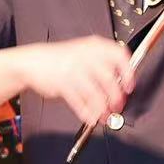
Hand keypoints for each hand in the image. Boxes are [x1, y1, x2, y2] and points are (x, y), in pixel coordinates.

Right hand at [13, 36, 133, 126]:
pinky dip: (86, 113)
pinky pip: (78, 102)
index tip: (129, 87)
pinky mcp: (62, 83)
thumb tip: (120, 87)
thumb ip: (103, 66)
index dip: (128, 73)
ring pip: (94, 93)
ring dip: (102, 108)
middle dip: (116, 97)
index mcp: (95, 46)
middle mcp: (86, 56)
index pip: (119, 55)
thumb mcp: (85, 53)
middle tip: (118, 106)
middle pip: (109, 79)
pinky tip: (90, 117)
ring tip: (105, 116)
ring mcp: (73, 70)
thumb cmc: (63, 59)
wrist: (34, 61)